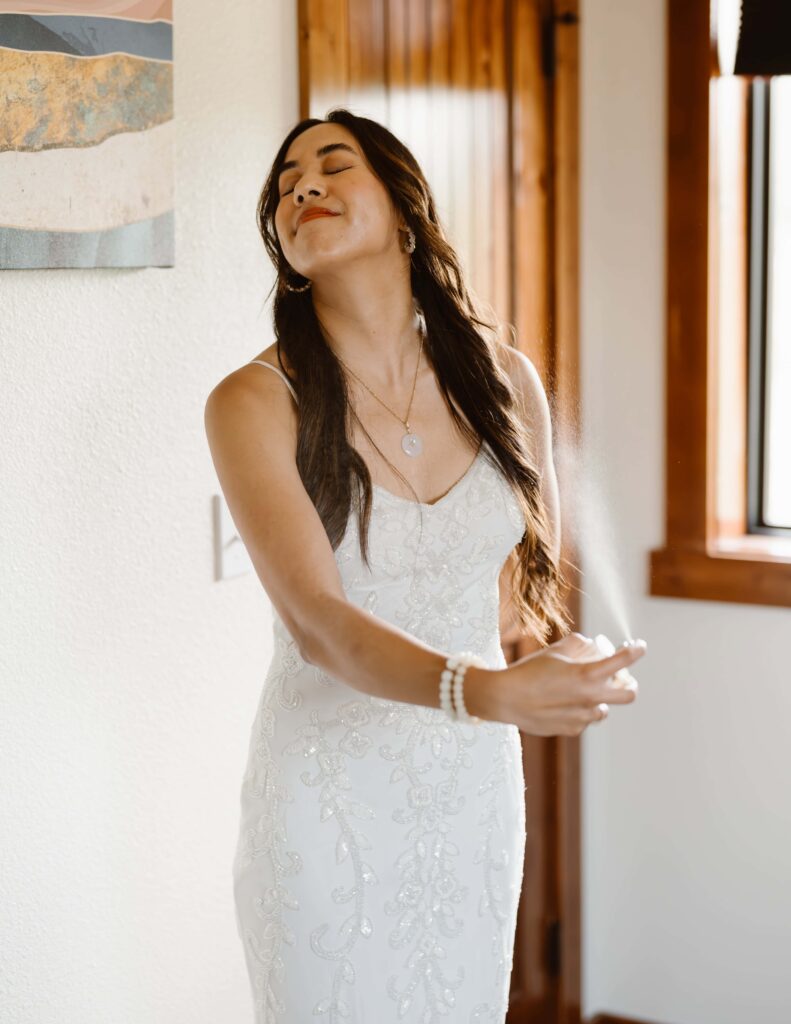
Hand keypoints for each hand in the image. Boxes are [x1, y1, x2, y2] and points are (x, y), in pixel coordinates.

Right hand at [480, 632, 646, 735]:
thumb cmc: (529, 671)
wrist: (506, 698)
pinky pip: (584, 719)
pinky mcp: (572, 729)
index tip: (639, 647)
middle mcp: (591, 697)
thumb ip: (577, 645)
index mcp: (587, 674)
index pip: (623, 661)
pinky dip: (579, 710)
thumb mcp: (554, 651)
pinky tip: (559, 703)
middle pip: (628, 694)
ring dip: (598, 699)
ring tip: (578, 691)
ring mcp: (583, 717)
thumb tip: (590, 644)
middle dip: (629, 684)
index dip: (636, 651)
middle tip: (621, 678)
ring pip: (603, 708)